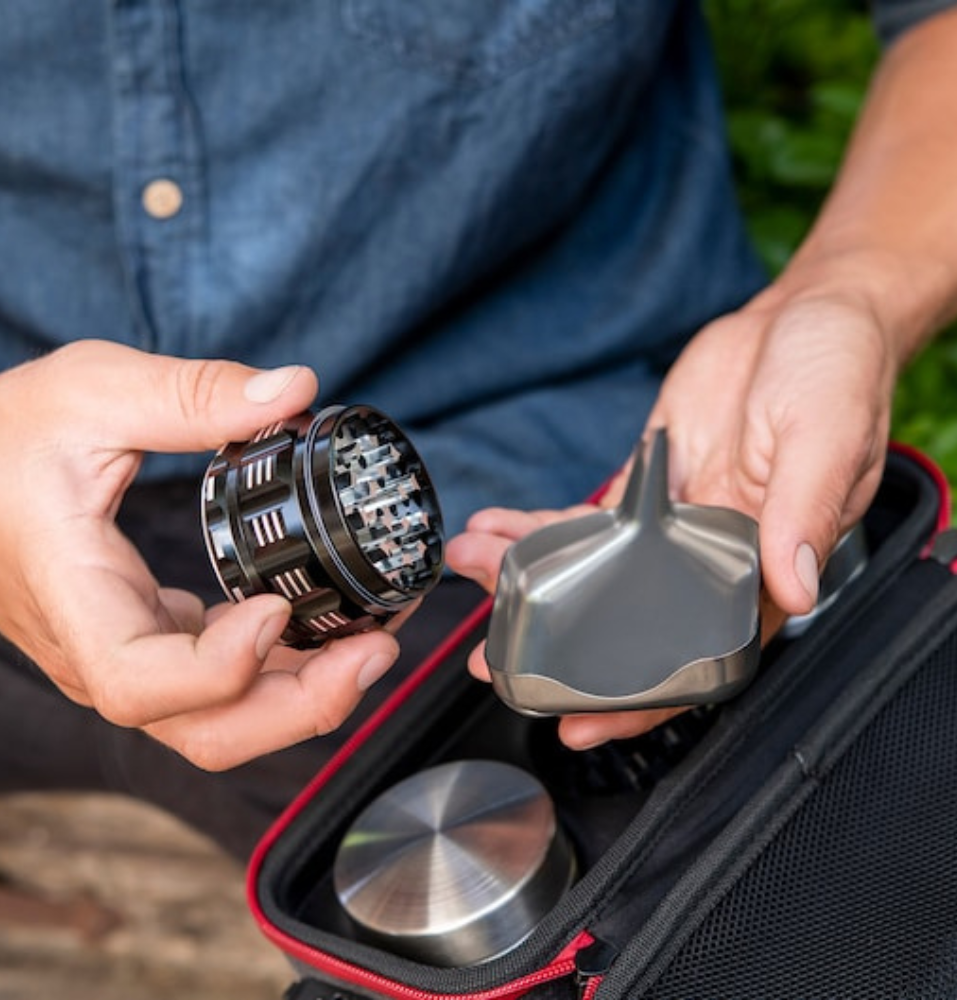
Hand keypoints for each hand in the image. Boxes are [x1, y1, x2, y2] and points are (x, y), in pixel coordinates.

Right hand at [0, 341, 400, 769]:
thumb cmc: (3, 436)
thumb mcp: (95, 390)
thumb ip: (194, 394)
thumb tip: (297, 390)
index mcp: (74, 599)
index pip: (140, 682)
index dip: (221, 666)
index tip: (279, 607)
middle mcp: (98, 650)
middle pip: (202, 730)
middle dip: (299, 706)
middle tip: (377, 649)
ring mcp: (123, 654)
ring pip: (219, 718)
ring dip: (303, 692)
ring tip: (374, 637)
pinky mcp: (144, 638)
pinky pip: (220, 682)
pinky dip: (281, 664)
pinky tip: (324, 619)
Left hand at [449, 285, 897, 748]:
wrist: (802, 317)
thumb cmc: (835, 373)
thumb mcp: (828, 436)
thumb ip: (805, 511)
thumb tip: (793, 585)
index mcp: (765, 568)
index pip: (698, 658)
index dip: (641, 700)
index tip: (581, 723)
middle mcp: (712, 559)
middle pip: (627, 626)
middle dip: (556, 648)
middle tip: (491, 658)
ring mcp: (672, 529)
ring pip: (593, 575)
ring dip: (530, 580)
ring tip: (475, 571)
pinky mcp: (644, 491)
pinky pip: (585, 521)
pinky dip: (538, 528)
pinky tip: (497, 528)